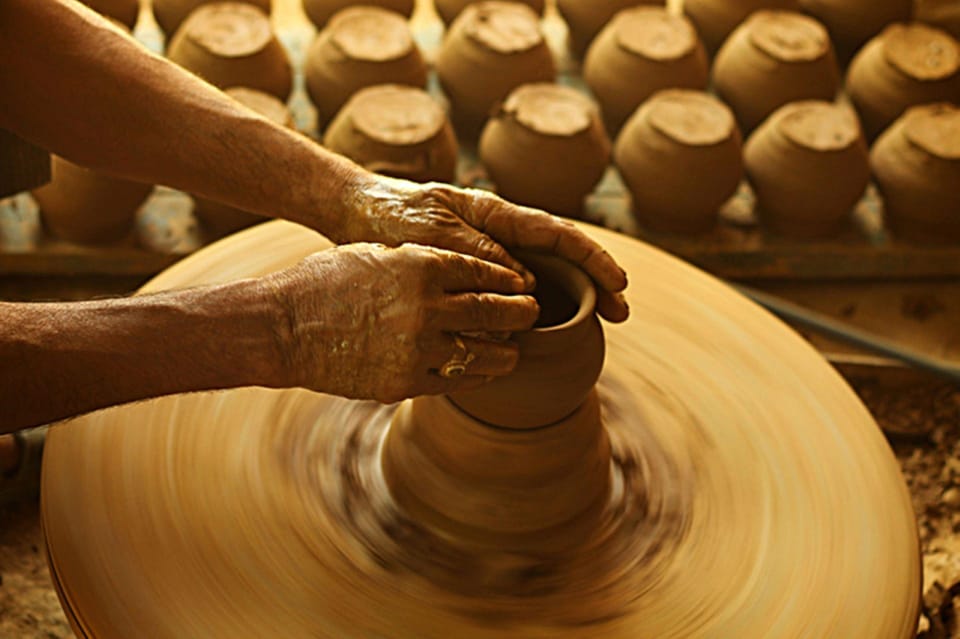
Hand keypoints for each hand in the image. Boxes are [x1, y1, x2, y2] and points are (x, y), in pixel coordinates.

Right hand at [263, 243, 538, 403]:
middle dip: (521, 313)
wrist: (284, 327)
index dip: (508, 280)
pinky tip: (484, 371)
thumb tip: (464, 275)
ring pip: (483, 352)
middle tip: (531, 313)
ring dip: (507, 351)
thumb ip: (424, 263)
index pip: (483, 271)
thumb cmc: (326, 282)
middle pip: (494, 312)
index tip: (521, 285)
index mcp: (421, 264)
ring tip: (515, 350)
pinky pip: (457, 381)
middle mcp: (427, 306)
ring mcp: (419, 348)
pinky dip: (476, 375)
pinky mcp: (407, 382)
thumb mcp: (379, 255)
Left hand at [330, 175, 629, 322]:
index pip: (559, 235)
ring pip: (539, 282)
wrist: (358, 216)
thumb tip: (524, 284)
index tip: (619, 283)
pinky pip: (508, 300)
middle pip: (560, 259)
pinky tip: (540, 340)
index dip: (593, 259)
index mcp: (496, 215)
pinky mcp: (471, 281)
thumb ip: (476, 254)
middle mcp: (500, 237)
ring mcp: (488, 258)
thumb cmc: (393, 215)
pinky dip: (529, 317)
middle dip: (595, 284)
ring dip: (567, 305)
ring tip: (594, 331)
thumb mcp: (432, 233)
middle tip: (622, 315)